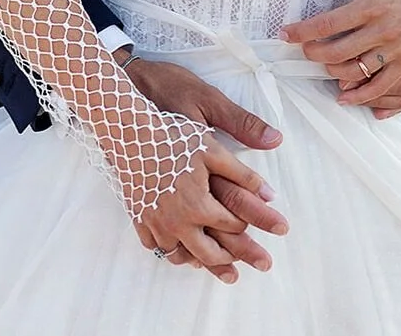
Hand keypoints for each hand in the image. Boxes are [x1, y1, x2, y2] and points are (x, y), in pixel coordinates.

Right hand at [131, 137, 280, 282]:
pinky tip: (179, 247)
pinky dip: (171, 250)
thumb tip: (270, 195)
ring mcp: (155, 224)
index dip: (246, 223)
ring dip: (198, 260)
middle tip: (240, 267)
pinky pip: (157, 247)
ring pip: (181, 256)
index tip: (252, 224)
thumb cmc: (173, 137)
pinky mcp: (139, 220)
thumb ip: (243, 174)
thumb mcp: (213, 149)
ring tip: (211, 262)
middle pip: (208, 253)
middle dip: (228, 259)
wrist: (130, 133)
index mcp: (199, 206)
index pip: (231, 225)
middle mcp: (177, 223)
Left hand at [279, 0, 400, 112]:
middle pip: (337, 53)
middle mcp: (383, 33)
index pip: (327, 25)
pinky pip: (382, 88)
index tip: (285, 33)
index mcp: (372, 6)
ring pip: (356, 73)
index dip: (302, 32)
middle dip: (313, 54)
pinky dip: (361, 96)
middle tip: (301, 50)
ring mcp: (396, 52)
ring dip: (332, 73)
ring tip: (322, 66)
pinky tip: (345, 96)